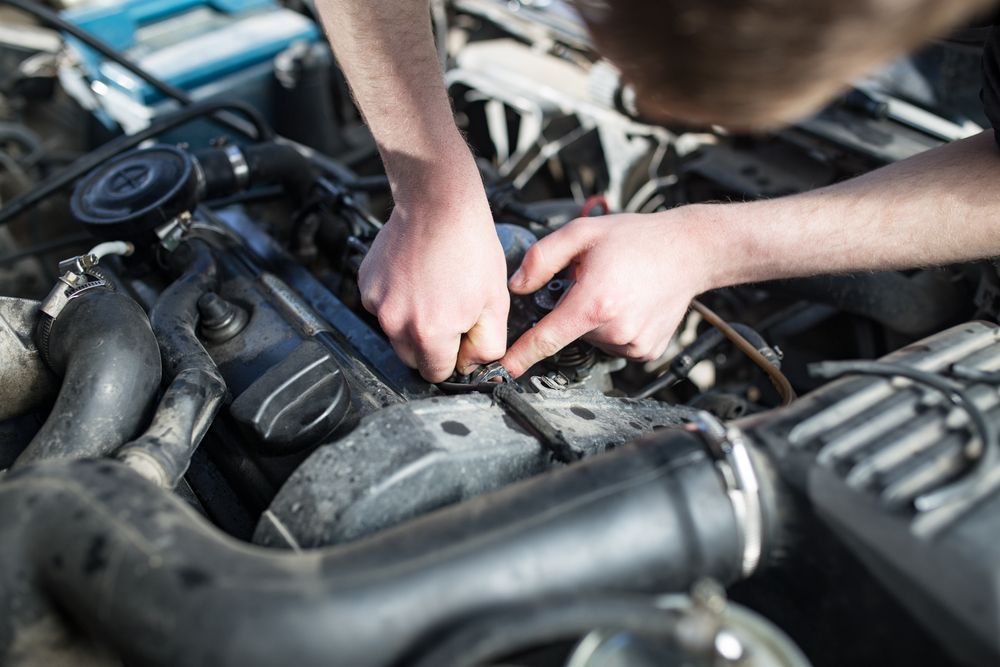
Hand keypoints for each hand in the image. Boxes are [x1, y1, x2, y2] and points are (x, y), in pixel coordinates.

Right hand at [359, 190, 509, 382]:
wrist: (438, 203)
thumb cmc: (469, 246)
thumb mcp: (495, 302)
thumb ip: (487, 346)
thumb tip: (472, 366)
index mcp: (430, 333)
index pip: (435, 374)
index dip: (452, 360)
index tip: (459, 341)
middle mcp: (396, 323)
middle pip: (411, 358)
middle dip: (430, 345)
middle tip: (449, 312)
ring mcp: (377, 303)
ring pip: (395, 333)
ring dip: (411, 322)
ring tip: (433, 290)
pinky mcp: (366, 285)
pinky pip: (382, 308)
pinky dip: (397, 300)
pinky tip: (415, 278)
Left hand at [500, 209, 714, 376]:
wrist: (690, 250)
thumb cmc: (639, 239)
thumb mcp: (582, 233)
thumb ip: (541, 258)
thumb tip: (518, 285)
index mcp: (595, 302)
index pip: (546, 338)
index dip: (521, 356)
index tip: (503, 371)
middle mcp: (615, 329)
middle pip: (571, 332)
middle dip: (574, 310)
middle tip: (596, 283)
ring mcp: (633, 344)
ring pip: (593, 340)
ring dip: (596, 321)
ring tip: (617, 291)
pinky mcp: (646, 351)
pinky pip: (616, 345)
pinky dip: (616, 329)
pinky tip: (630, 305)